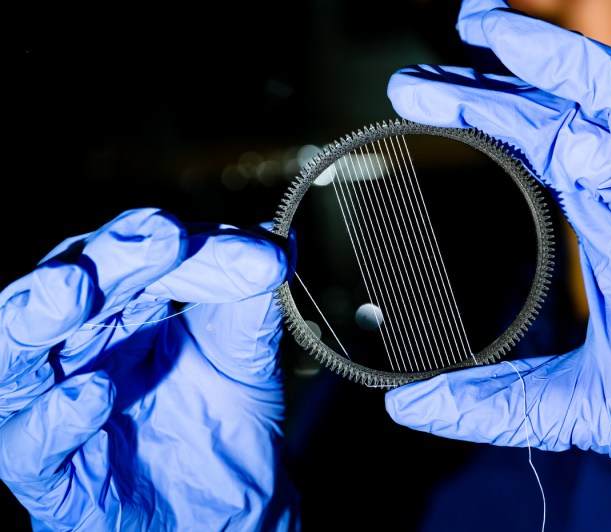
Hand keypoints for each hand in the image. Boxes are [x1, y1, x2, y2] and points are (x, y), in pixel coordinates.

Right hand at [0, 208, 298, 529]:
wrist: (233, 505)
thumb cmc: (222, 420)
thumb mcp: (242, 354)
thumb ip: (252, 301)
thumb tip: (278, 239)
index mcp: (118, 307)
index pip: (128, 255)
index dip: (165, 241)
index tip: (220, 241)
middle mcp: (77, 347)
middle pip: (70, 288)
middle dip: (109, 259)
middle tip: (158, 237)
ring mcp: (54, 409)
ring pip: (16, 359)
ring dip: (38, 316)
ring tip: (77, 288)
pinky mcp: (53, 476)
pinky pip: (28, 446)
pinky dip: (55, 417)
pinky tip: (95, 391)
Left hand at [383, 0, 610, 527]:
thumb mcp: (586, 404)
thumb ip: (498, 401)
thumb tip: (407, 405)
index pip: (529, 154)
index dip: (476, 121)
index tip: (414, 102)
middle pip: (560, 116)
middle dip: (497, 83)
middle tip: (432, 57)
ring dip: (567, 59)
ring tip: (498, 28)